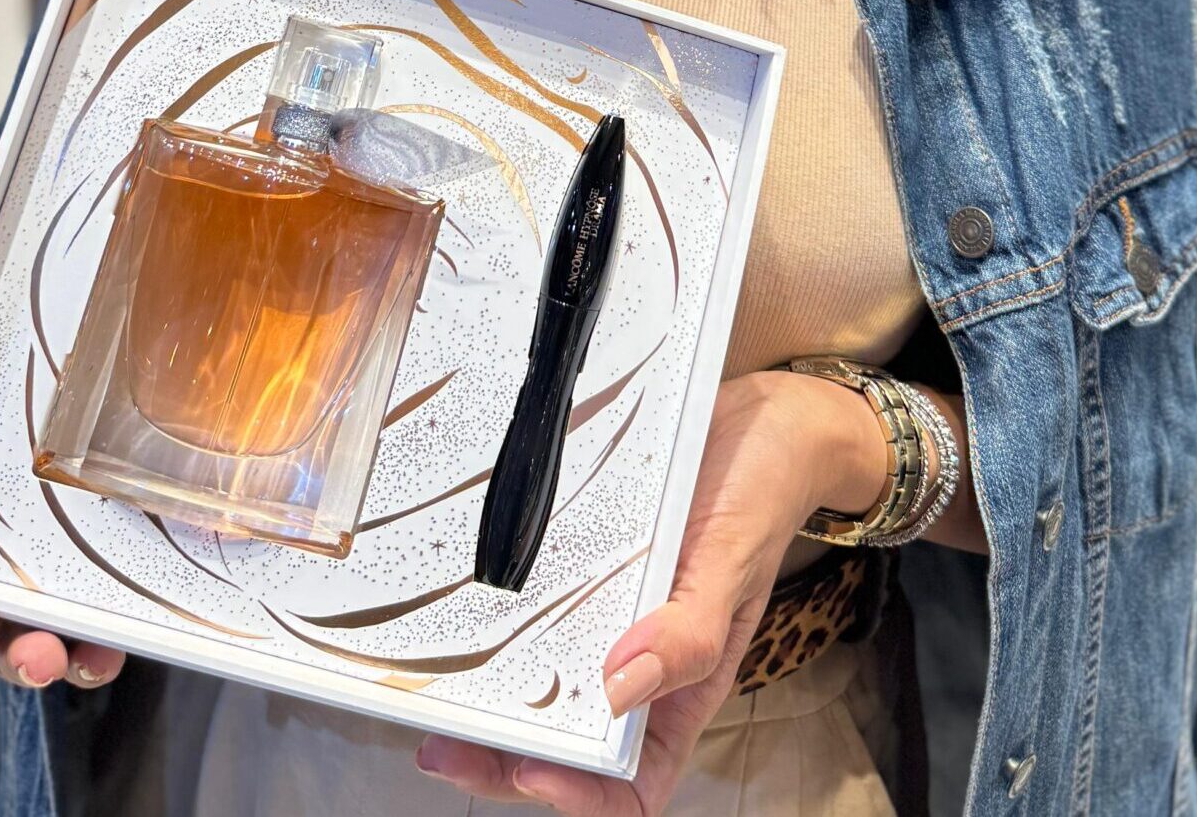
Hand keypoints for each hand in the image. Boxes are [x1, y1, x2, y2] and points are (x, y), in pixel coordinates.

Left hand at [414, 370, 881, 813]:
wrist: (762, 416)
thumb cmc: (763, 490)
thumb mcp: (735, 562)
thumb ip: (692, 631)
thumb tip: (621, 688)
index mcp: (684, 678)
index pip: (635, 777)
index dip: (581, 795)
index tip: (529, 771)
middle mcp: (640, 655)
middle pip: (569, 737)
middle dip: (503, 754)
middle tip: (442, 743)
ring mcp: (608, 607)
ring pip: (542, 677)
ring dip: (490, 699)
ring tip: (432, 696)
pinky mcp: (586, 561)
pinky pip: (538, 604)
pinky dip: (496, 622)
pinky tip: (457, 616)